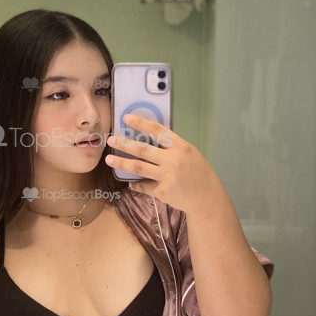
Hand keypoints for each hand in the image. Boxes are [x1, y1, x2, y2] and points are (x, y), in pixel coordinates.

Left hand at [105, 113, 223, 215]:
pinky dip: (136, 184)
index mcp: (180, 146)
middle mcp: (172, 160)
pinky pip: (144, 186)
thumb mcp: (189, 153)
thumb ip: (171, 146)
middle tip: (110, 139)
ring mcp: (166, 176)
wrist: (207, 197)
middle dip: (124, 144)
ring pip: (138, 167)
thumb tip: (150, 139)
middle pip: (143, 150)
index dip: (141, 123)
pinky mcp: (162, 192)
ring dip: (121, 162)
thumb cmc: (198, 172)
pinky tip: (131, 183)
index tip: (127, 118)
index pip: (158, 131)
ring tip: (109, 159)